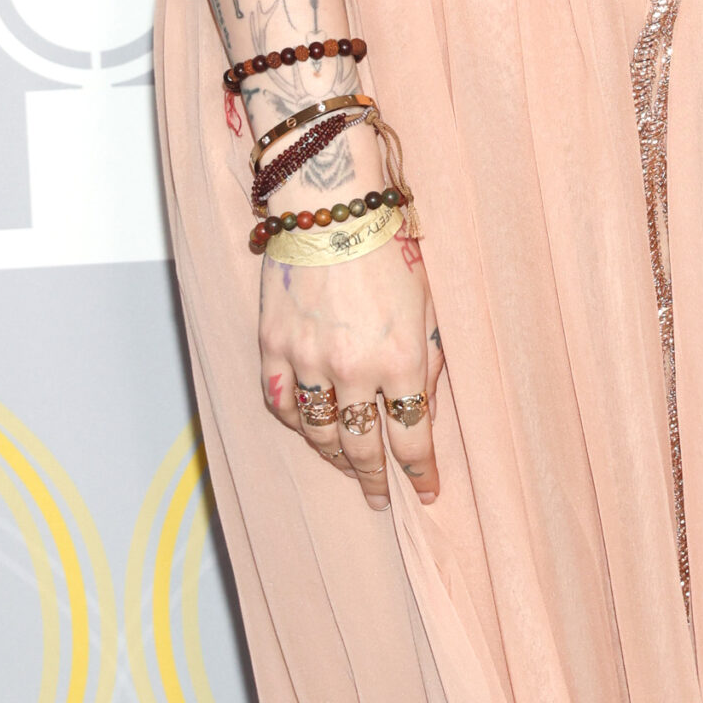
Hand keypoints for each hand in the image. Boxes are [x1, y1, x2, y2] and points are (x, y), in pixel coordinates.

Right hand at [259, 231, 442, 510]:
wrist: (333, 205)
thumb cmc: (392, 245)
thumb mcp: (428, 301)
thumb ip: (428, 356)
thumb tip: (424, 405)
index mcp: (401, 356)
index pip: (411, 436)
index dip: (419, 472)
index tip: (425, 491)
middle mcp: (353, 367)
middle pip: (363, 446)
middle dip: (374, 479)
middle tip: (378, 498)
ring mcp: (309, 359)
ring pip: (318, 433)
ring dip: (335, 458)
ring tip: (348, 468)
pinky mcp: (274, 346)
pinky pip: (283, 404)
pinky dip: (296, 424)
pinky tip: (309, 431)